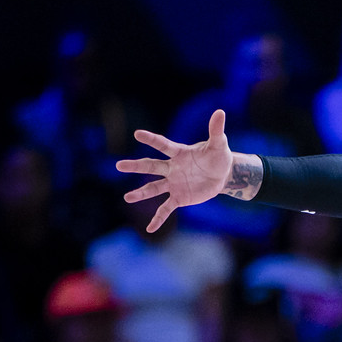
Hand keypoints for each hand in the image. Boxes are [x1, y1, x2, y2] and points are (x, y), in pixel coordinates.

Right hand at [116, 111, 252, 232]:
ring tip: (127, 198)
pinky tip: (149, 229)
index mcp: (179, 153)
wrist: (222, 175)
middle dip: (135, 166)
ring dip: (141, 193)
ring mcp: (173, 183)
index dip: (152, 140)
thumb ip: (216, 130)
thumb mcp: (219, 145)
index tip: (137, 134)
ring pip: (154, 188)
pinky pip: (165, 209)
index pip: (163, 145)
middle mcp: (172, 168)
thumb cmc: (218, 157)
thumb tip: (220, 111)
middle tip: (119, 165)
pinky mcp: (179, 197)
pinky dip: (158, 219)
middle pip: (151, 166)